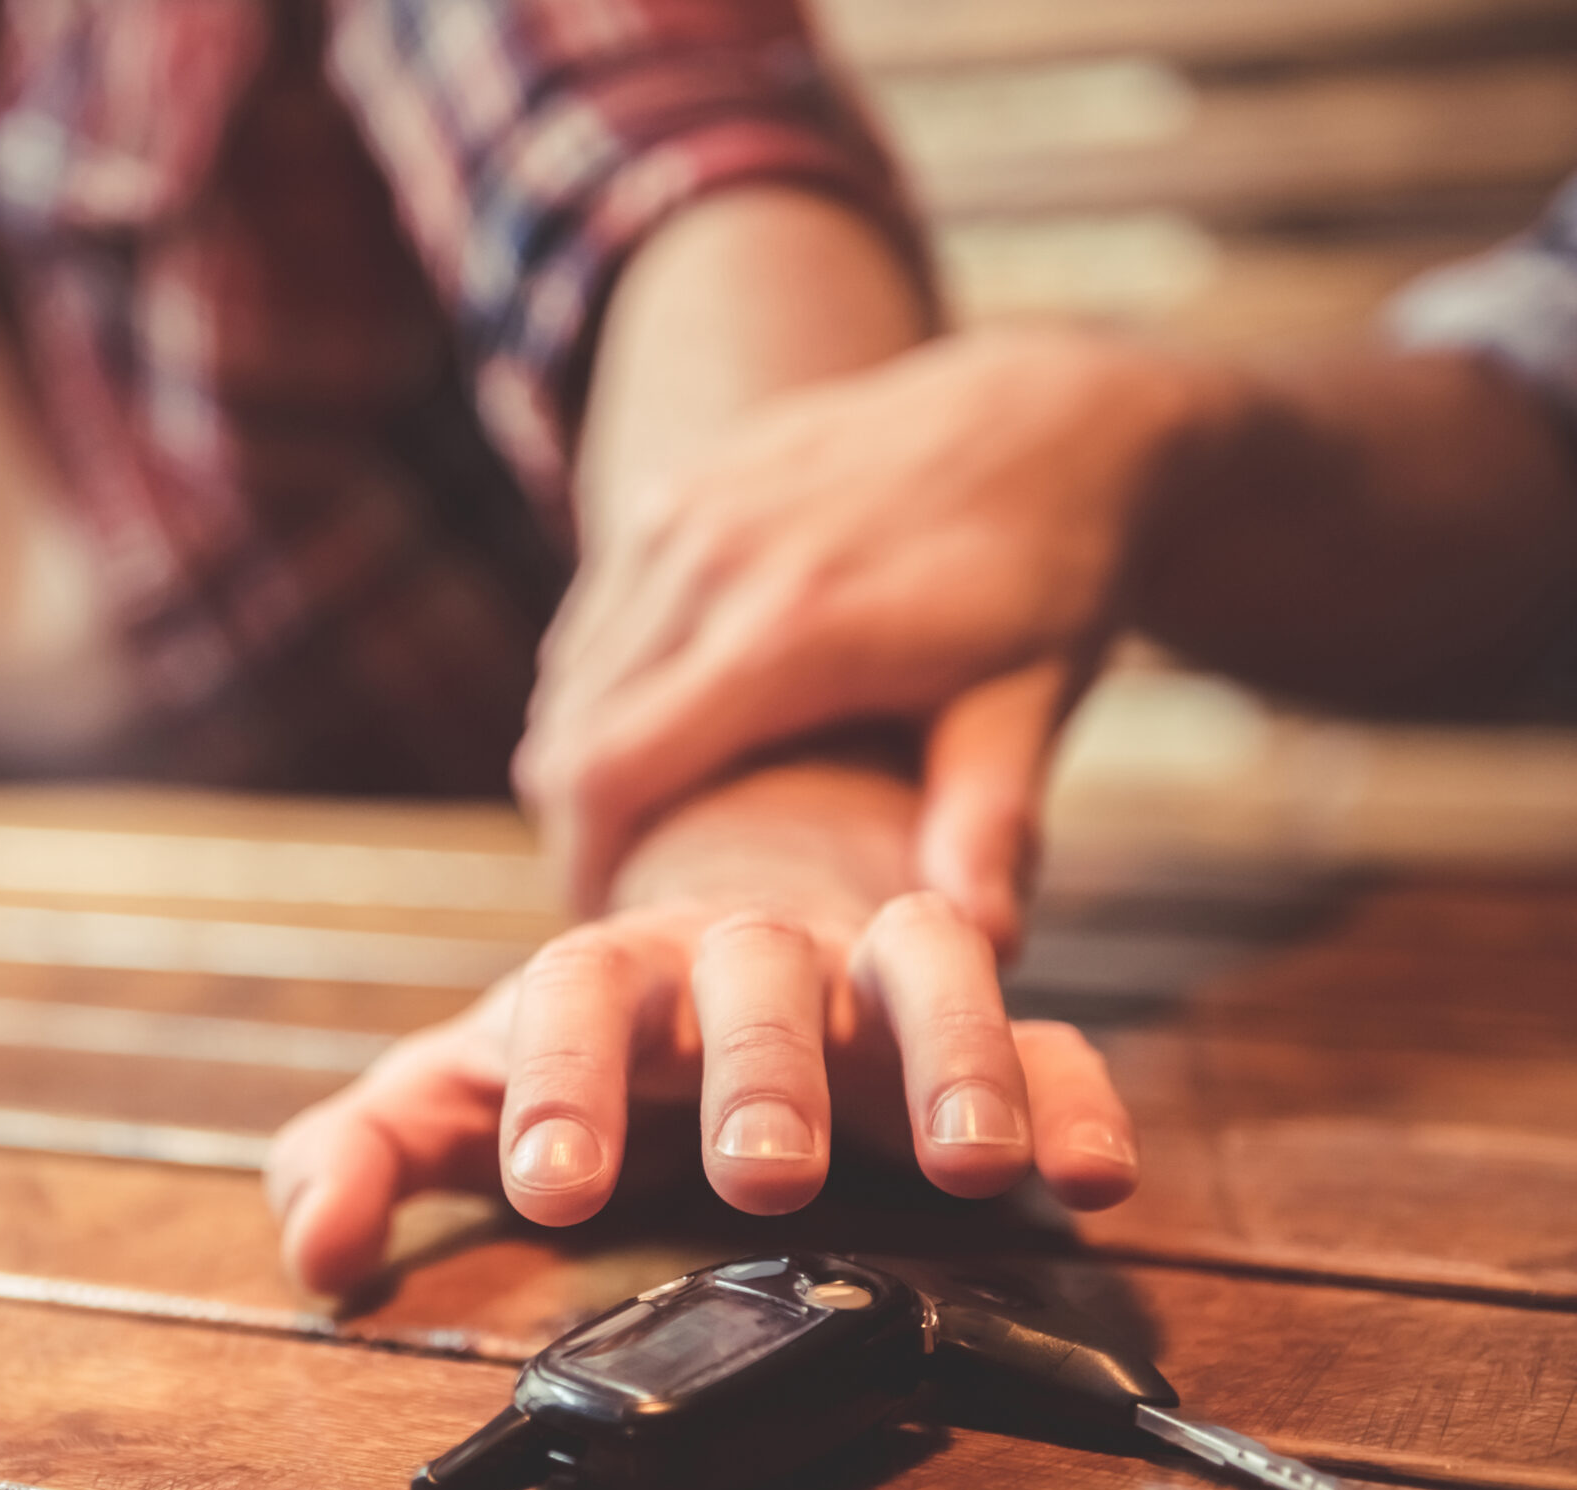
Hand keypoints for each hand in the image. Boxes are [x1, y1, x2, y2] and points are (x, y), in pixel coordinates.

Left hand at [268, 765, 1136, 1295]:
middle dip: (759, 1069)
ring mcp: (869, 977)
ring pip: (924, 965)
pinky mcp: (976, 1027)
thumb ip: (367, 1151)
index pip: (572, 994)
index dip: (557, 1080)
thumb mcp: (460, 1091)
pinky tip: (1096, 1170)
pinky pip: (1048, 1033)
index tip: (550, 1186)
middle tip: (759, 1178)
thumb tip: (317, 1252)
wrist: (732, 931)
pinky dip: (1074, 1088)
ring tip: (967, 1164)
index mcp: (610, 971)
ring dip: (950, 1054)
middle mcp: (744, 956)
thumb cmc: (588, 1037)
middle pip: (753, 972)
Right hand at [519, 327, 1227, 925]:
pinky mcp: (678, 484)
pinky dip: (599, 689)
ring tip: (635, 829)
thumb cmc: (1046, 585)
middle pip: (569, 729)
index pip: (609, 770)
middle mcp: (714, 555)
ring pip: (570, 672)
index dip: (585, 862)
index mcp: (791, 627)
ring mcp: (685, 508)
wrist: (1045, 417)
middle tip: (624, 896)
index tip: (615, 926)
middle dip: (576, 825)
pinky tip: (653, 739)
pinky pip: (596, 614)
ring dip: (580, 756)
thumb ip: (987, 821)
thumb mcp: (1031, 703)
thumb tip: (984, 945)